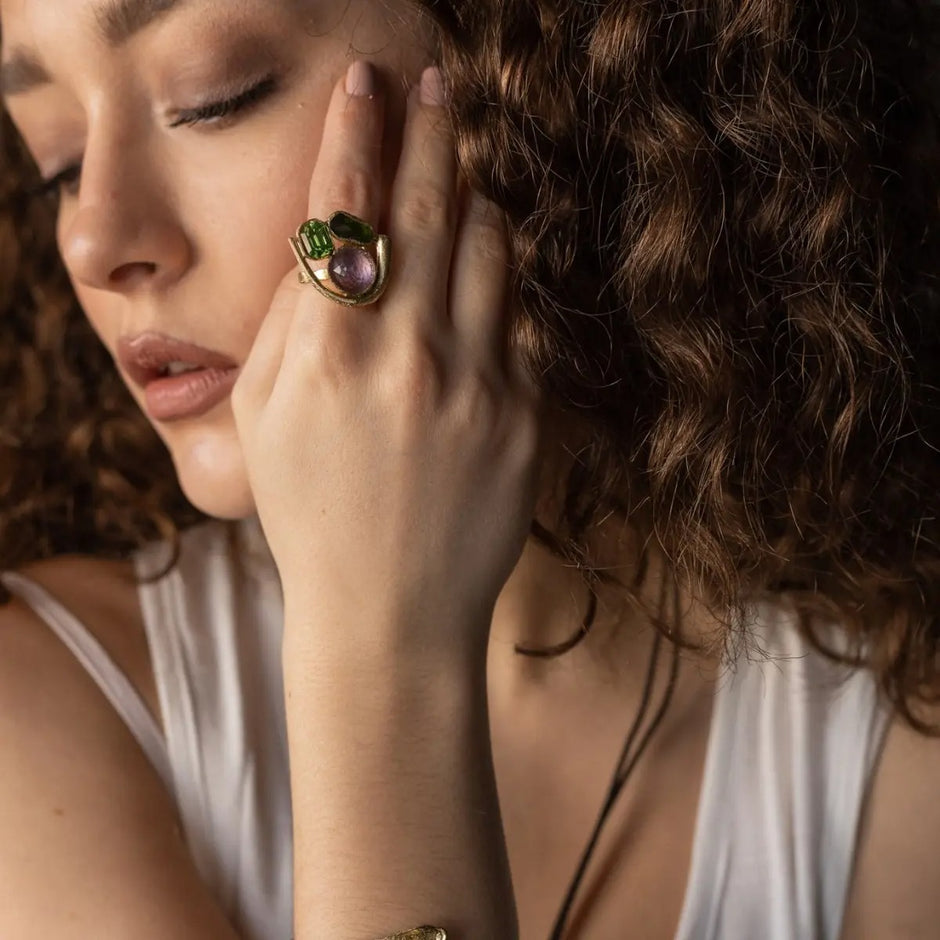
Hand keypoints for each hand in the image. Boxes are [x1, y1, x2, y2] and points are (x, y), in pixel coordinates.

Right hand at [231, 62, 539, 657]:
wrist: (391, 611)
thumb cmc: (313, 515)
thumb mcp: (266, 417)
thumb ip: (294, 321)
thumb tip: (333, 245)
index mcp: (330, 356)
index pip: (346, 210)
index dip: (356, 133)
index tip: (367, 82)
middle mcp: (408, 359)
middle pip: (430, 209)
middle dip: (434, 130)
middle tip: (440, 81)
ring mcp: (477, 386)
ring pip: (493, 249)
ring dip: (478, 198)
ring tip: (465, 177)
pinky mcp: (524, 415)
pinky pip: (521, 319)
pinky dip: (503, 283)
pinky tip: (485, 277)